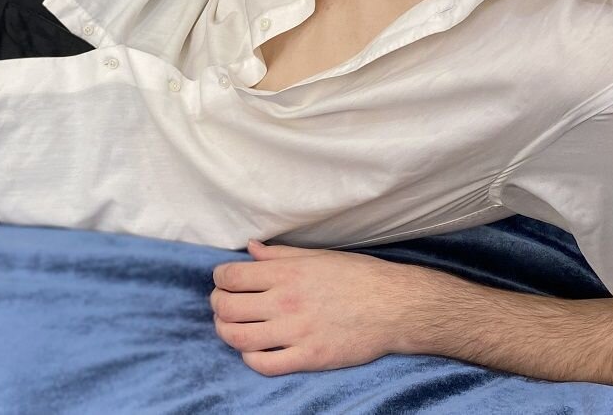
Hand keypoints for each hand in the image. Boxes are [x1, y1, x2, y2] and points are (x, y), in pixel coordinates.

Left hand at [209, 237, 423, 375]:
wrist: (395, 307)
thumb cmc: (358, 277)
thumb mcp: (317, 256)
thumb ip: (279, 255)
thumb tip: (250, 248)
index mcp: (287, 273)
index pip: (230, 276)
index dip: (219, 279)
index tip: (224, 281)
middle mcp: (286, 301)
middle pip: (226, 308)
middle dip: (217, 306)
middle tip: (224, 305)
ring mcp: (297, 332)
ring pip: (237, 337)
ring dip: (226, 332)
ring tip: (233, 327)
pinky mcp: (309, 358)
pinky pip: (263, 365)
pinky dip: (250, 358)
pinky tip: (255, 349)